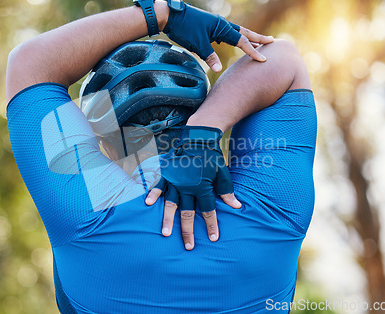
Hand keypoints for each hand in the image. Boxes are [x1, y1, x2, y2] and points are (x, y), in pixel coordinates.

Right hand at [145, 126, 241, 249]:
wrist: (197, 138)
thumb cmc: (212, 157)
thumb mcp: (223, 173)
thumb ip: (227, 191)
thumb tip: (237, 207)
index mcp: (203, 187)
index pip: (208, 211)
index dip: (211, 225)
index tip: (213, 238)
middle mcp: (188, 187)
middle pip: (188, 213)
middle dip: (188, 231)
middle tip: (188, 246)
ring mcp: (175, 181)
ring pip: (171, 204)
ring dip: (168, 220)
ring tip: (165, 234)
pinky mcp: (166, 173)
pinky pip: (158, 185)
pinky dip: (153, 194)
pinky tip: (147, 204)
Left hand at [162, 0, 273, 71]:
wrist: (171, 15)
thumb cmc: (184, 28)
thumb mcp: (197, 45)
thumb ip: (209, 57)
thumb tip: (219, 70)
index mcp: (222, 28)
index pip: (242, 42)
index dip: (253, 52)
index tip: (263, 60)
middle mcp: (221, 24)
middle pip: (244, 33)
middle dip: (257, 38)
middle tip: (272, 41)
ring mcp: (216, 25)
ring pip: (236, 32)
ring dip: (247, 37)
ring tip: (257, 42)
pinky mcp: (209, 27)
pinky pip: (226, 34)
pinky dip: (234, 38)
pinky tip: (234, 42)